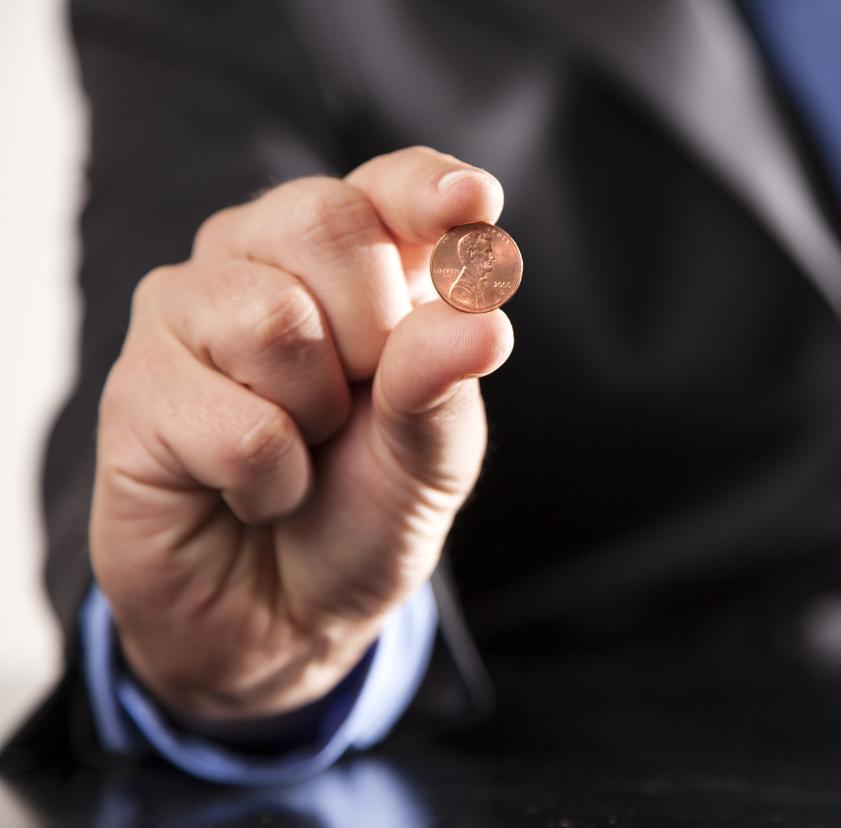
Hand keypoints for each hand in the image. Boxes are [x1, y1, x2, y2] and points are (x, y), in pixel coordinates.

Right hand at [90, 147, 512, 720]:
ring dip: (315, 418)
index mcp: (352, 259)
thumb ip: (446, 384)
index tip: (473, 204)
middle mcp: (260, 260)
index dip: (427, 190)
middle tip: (356, 403)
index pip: (388, 186)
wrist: (285, 612)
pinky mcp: (136, 389)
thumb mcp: (432, 457)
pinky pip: (239, 425)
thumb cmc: (363, 512)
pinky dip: (272, 482)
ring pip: (273, 321)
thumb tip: (483, 321)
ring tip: (300, 448)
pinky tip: (254, 491)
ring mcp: (187, 316)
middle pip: (324, 219)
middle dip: (372, 333)